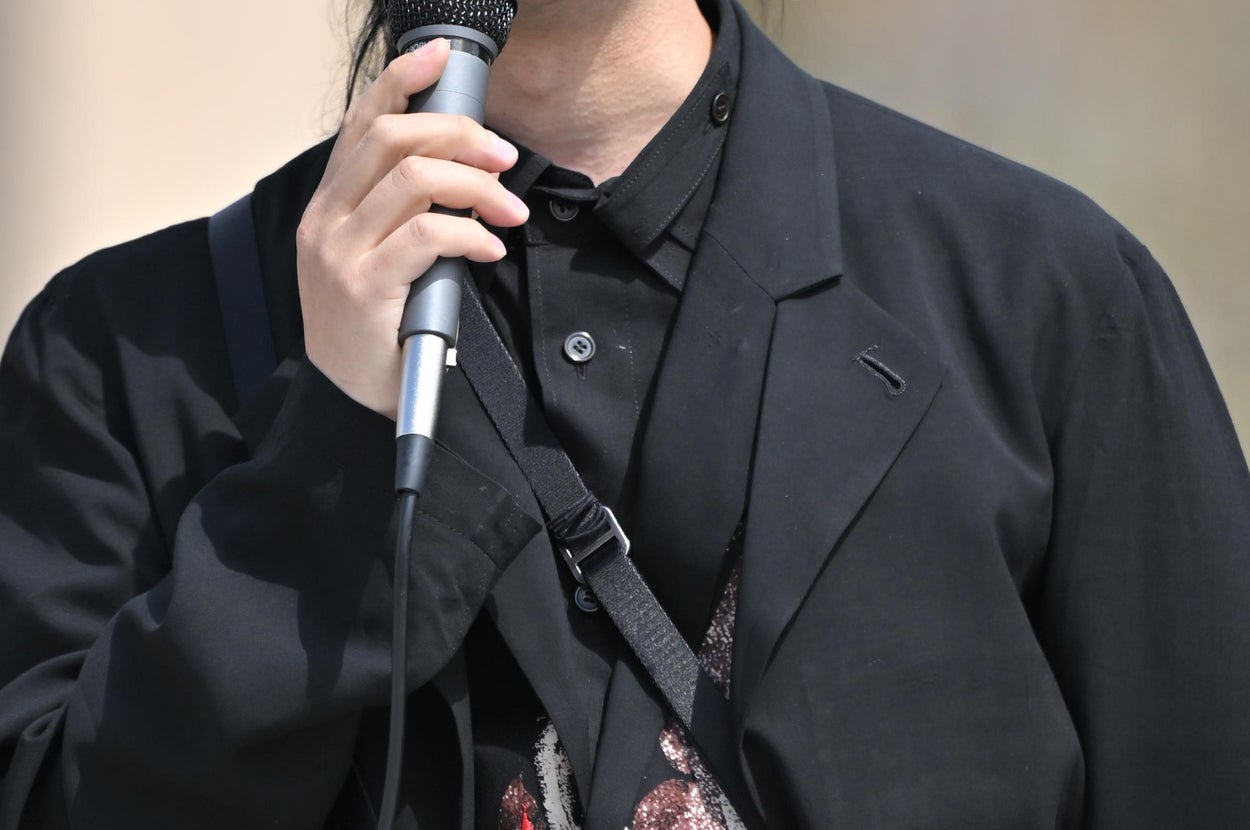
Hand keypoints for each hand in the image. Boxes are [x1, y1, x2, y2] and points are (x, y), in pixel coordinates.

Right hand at [296, 38, 528, 417]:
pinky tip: (489, 246)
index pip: (361, 125)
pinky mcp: (363, 287)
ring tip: (509, 208)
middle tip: (505, 157)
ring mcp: (339, 252)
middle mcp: (326, 219)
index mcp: (329, 205)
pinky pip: (426, 235)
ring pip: (412, 179)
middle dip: (459, 134)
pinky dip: (469, 233)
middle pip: (392, 139)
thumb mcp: (378, 259)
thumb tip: (465, 174)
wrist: (346, 399)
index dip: (400, 83)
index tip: (439, 57)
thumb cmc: (375, 329)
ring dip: (475, 185)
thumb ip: (401, 214)